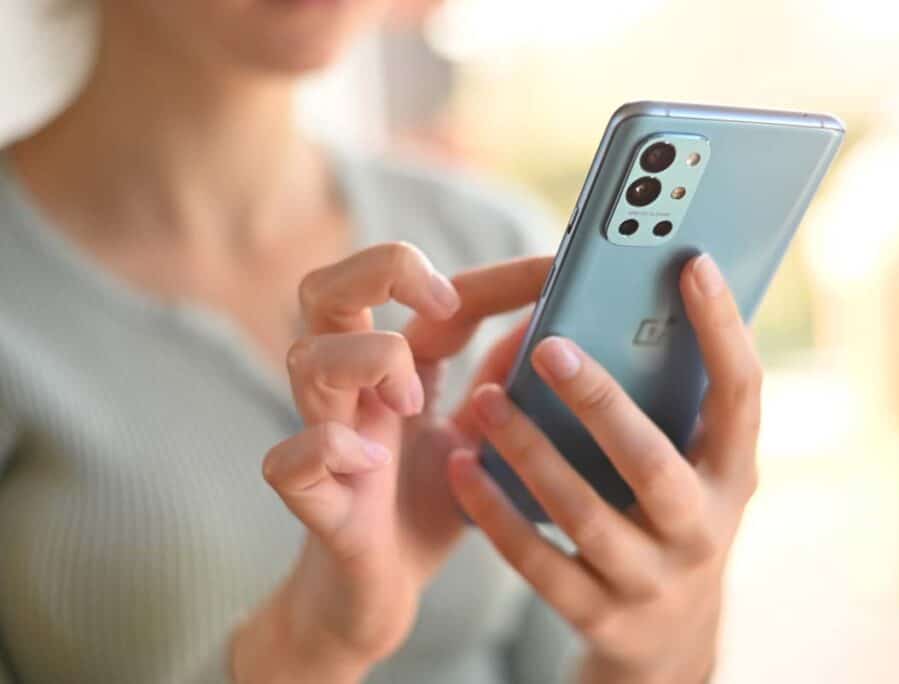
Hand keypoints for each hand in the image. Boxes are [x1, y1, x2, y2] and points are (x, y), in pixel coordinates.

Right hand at [231, 243, 550, 682]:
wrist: (377, 597)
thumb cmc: (424, 508)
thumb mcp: (479, 438)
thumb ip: (503, 386)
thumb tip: (548, 328)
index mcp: (396, 370)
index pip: (431, 294)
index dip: (493, 275)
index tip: (555, 267)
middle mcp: (352, 391)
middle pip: (326, 288)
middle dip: (382, 272)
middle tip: (442, 304)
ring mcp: (326, 439)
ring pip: (306, 358)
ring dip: (368, 361)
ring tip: (415, 404)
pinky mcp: (313, 500)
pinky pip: (289, 459)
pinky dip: (327, 449)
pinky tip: (369, 464)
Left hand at [449, 254, 760, 683]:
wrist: (669, 639)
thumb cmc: (671, 517)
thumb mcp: (692, 465)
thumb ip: (669, 401)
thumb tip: (616, 306)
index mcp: (732, 474)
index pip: (741, 395)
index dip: (722, 330)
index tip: (691, 263)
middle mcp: (701, 529)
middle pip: (651, 463)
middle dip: (600, 402)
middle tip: (548, 346)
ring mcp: (651, 580)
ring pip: (584, 514)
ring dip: (530, 453)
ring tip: (485, 400)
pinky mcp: (599, 617)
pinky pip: (538, 563)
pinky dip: (496, 512)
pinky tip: (462, 467)